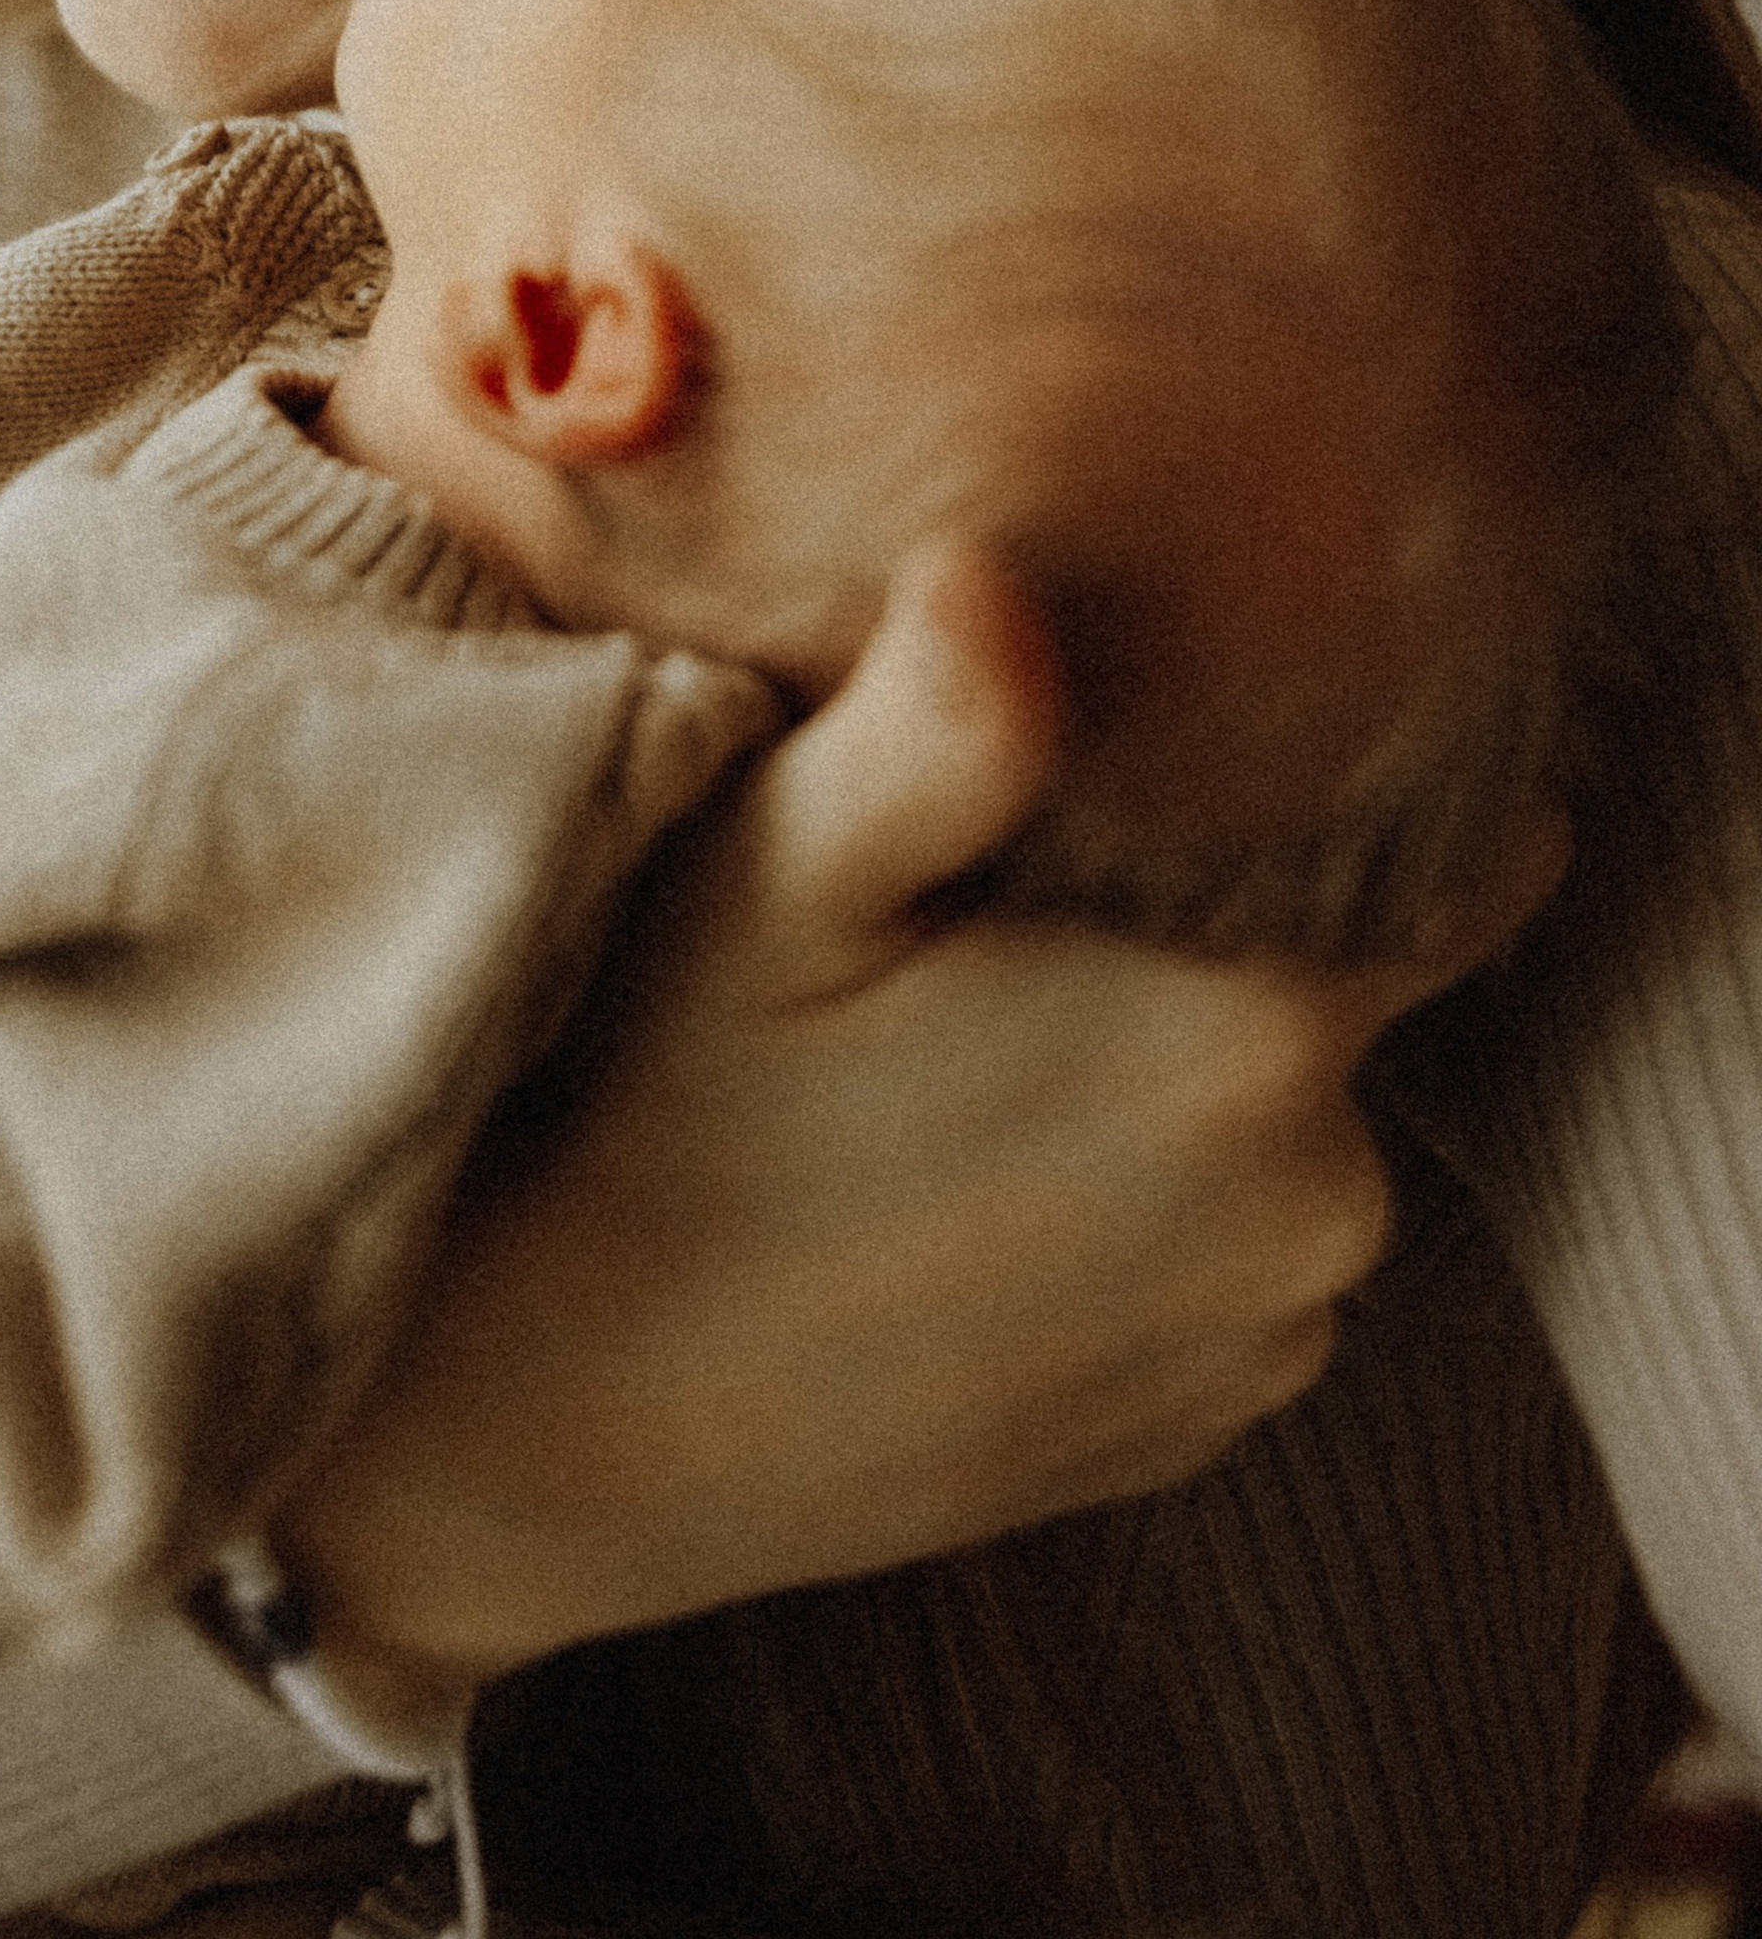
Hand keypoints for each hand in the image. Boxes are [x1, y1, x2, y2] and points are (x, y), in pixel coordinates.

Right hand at [281, 547, 1549, 1713]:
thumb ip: (931, 728)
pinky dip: (1145, 1194)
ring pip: (1284, 1118)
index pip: (1455, 856)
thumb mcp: (769, 871)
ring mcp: (1259, 1341)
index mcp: (1249, 1041)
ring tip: (973, 1025)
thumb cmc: (653, 1107)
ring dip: (1180, 1061)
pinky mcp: (1191, 1430)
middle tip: (1027, 874)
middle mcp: (1312, 1206)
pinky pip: (1231, 1251)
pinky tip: (975, 1163)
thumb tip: (994, 574)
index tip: (1212, 726)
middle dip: (1230, 909)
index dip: (1350, 770)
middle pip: (1347, 976)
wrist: (550, 1419)